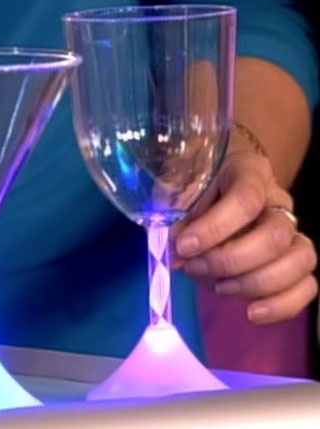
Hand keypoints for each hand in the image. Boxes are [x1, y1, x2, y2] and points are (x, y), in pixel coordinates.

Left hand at [175, 149, 317, 323]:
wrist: (212, 197)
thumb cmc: (194, 194)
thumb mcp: (181, 198)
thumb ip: (179, 222)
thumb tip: (178, 255)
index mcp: (249, 172)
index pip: (245, 199)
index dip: (215, 228)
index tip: (184, 246)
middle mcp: (278, 201)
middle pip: (275, 236)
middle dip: (229, 261)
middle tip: (194, 267)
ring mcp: (293, 232)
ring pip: (300, 260)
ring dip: (254, 283)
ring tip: (219, 287)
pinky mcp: (296, 263)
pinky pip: (307, 286)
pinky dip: (281, 306)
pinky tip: (251, 312)